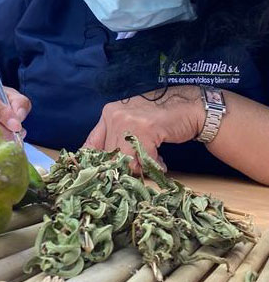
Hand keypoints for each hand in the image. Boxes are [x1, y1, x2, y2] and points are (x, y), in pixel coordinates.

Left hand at [83, 86, 203, 172]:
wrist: (191, 106)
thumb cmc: (161, 116)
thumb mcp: (131, 121)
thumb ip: (115, 138)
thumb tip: (102, 164)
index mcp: (108, 114)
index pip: (91, 144)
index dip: (96, 163)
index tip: (103, 175)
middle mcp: (114, 116)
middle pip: (110, 156)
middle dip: (126, 166)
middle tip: (141, 165)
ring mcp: (128, 121)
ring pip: (125, 160)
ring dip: (140, 167)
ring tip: (153, 160)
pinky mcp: (145, 128)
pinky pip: (143, 160)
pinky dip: (154, 165)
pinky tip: (161, 159)